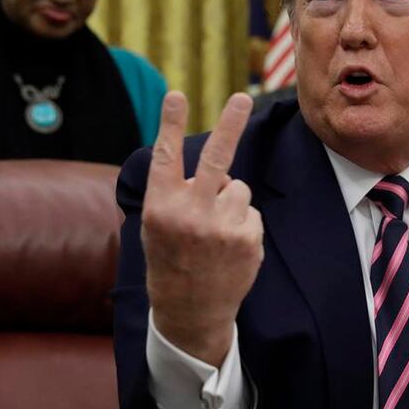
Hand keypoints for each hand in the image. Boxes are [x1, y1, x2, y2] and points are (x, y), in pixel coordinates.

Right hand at [141, 91, 262, 366]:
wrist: (190, 313)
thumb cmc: (171, 259)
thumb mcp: (158, 226)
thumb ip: (179, 194)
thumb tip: (215, 168)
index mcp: (161, 207)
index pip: (166, 157)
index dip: (171, 124)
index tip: (177, 95)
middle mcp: (190, 214)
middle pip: (217, 159)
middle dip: (230, 125)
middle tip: (242, 98)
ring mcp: (222, 227)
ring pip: (238, 187)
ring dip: (230, 201)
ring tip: (214, 232)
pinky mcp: (247, 239)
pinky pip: (250, 211)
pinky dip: (242, 223)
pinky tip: (228, 248)